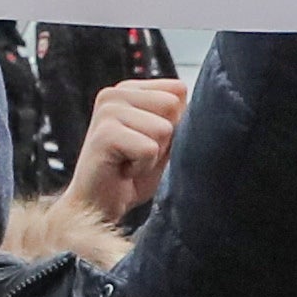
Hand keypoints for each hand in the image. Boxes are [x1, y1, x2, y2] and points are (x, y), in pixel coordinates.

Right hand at [72, 75, 186, 223]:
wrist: (98, 207)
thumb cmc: (132, 175)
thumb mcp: (163, 141)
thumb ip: (177, 118)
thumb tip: (198, 108)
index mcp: (129, 89)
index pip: (178, 90)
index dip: (176, 122)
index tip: (149, 141)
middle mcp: (115, 94)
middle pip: (173, 106)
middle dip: (165, 139)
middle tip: (139, 154)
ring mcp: (107, 111)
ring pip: (164, 129)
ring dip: (154, 156)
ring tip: (131, 163)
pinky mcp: (105, 134)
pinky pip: (149, 149)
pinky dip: (143, 168)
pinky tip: (124, 172)